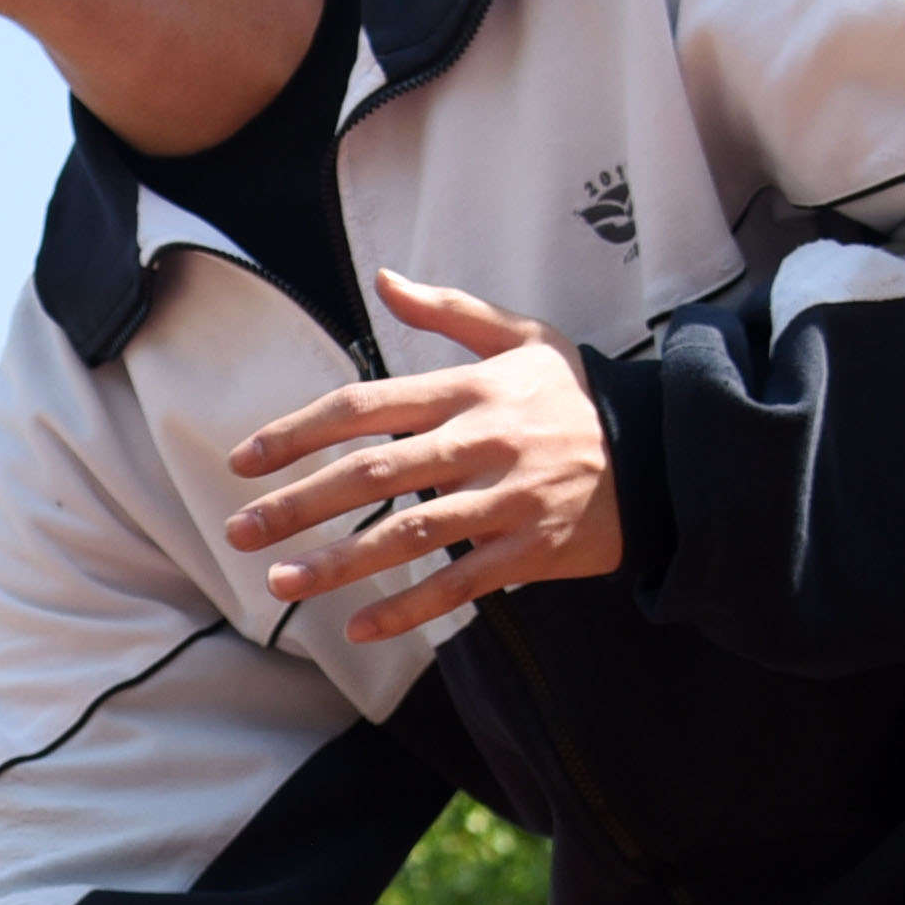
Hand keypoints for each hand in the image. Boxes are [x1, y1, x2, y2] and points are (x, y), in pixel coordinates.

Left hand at [222, 277, 624, 641]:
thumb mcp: (523, 338)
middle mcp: (483, 442)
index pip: (365, 406)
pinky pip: (462, 584)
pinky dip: (409, 606)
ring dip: (340, 562)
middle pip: (374, 473)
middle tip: (239, 531)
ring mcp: (509, 499)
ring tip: (281, 583)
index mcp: (470, 390)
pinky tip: (358, 624)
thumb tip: (385, 279)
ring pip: (410, 533)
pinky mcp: (533, 550)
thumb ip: (449, 311)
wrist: (664, 454)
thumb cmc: (578, 397)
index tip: (244, 461)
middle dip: (299, 503)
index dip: (298, 432)